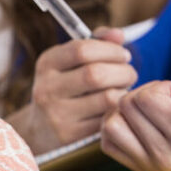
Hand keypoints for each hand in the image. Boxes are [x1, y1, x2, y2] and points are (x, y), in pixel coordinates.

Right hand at [20, 27, 135, 152]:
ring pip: (107, 98)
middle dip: (123, 71)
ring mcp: (57, 114)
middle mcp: (47, 88)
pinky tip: (116, 108)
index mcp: (46, 64)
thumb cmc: (65, 88)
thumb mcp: (70, 63)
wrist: (41, 129)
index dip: (110, 50)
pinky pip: (108, 119)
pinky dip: (119, 111)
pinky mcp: (70, 135)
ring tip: (124, 90)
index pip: (82, 50)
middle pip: (96, 74)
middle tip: (130, 74)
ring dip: (125, 92)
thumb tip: (118, 34)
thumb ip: (95, 43)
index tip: (123, 55)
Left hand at [101, 81, 170, 170]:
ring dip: (124, 113)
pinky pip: (108, 143)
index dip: (163, 88)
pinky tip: (136, 125)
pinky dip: (117, 130)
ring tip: (146, 112)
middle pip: (127, 104)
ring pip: (111, 123)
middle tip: (164, 100)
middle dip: (144, 94)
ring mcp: (152, 166)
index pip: (148, 99)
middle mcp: (166, 156)